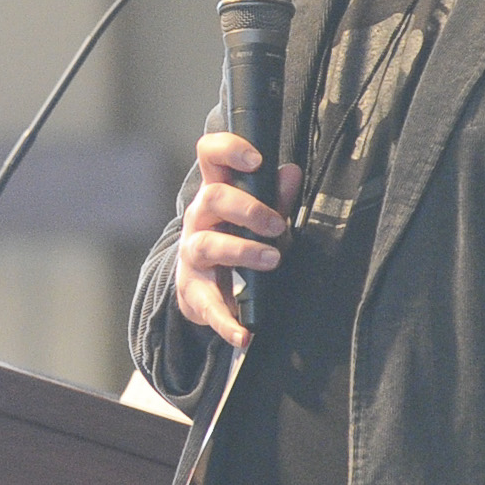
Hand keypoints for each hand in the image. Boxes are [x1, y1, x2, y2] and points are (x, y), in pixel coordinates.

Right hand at [171, 132, 301, 346]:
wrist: (203, 287)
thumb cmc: (236, 239)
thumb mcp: (257, 216)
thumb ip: (276, 197)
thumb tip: (291, 172)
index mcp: (215, 191)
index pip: (210, 155)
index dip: (229, 150)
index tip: (255, 161)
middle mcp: (199, 218)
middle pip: (212, 198)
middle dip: (248, 209)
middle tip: (277, 225)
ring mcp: (192, 254)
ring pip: (207, 244)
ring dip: (242, 250)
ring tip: (272, 259)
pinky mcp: (193, 291)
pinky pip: (209, 306)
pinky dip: (227, 322)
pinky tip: (245, 334)